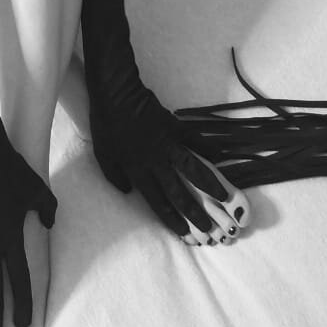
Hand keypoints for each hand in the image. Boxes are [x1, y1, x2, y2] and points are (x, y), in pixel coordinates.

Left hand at [90, 81, 240, 238]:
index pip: (157, 201)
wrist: (116, 94)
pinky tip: (219, 155)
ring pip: (192, 169)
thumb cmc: (105, 126)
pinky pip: (194, 139)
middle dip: (194, 211)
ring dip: (209, 184)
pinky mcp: (175, 127)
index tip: (184, 233)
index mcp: (138, 171)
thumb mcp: (102, 156)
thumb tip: (128, 192)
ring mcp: (168, 145)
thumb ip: (115, 176)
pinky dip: (207, 146)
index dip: (171, 218)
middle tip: (209, 227)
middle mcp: (156, 162)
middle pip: (178, 192)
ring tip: (224, 196)